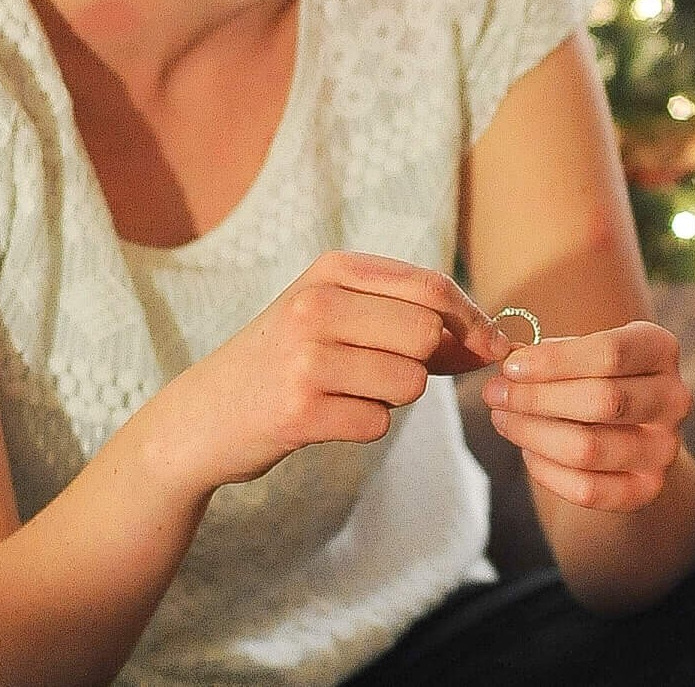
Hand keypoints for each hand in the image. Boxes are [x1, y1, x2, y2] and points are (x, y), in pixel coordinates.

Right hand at [168, 250, 510, 489]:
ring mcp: (306, 357)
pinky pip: (378, 422)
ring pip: (409, 382)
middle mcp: (317, 304)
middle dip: (426, 363)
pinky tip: (325, 416)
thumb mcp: (333, 314)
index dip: (472, 319)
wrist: (201, 417)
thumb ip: (405, 315)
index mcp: (331, 269)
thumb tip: (490, 339)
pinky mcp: (300, 410)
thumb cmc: (285, 362)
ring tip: (344, 390)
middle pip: (427, 334)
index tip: (492, 345)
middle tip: (390, 373)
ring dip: (391, 396)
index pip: (430, 286)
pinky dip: (364, 424)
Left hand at [481, 320, 690, 512]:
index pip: (611, 353)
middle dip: (537, 398)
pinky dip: (546, 470)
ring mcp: (665, 449)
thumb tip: (508, 360)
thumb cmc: (593, 376)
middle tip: (494, 393)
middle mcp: (673, 398)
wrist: (628, 428)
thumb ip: (547, 353)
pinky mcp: (646, 489)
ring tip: (502, 419)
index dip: (555, 361)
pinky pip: (587, 490)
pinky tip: (527, 450)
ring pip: (589, 448)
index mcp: (660, 350)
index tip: (510, 366)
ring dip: (533, 433)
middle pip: (602, 401)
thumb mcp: (580, 353)